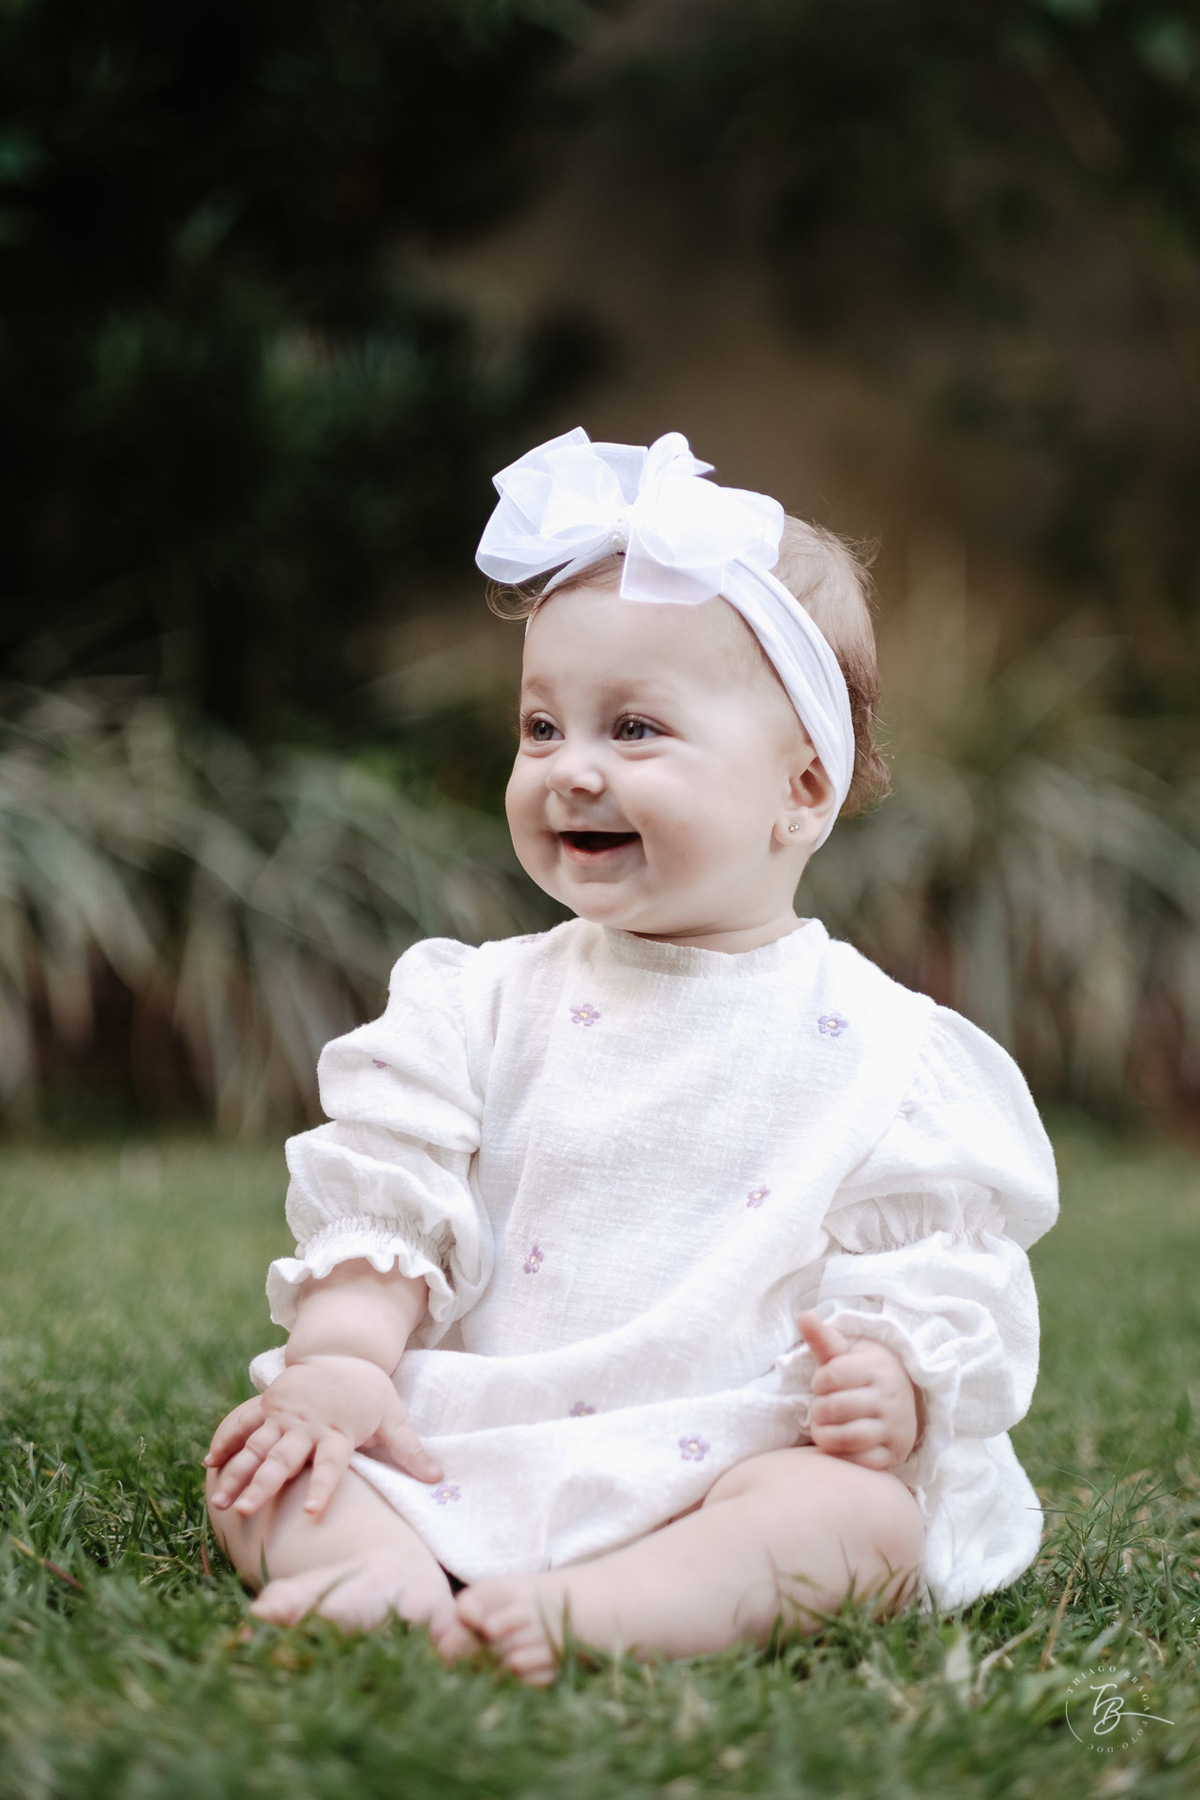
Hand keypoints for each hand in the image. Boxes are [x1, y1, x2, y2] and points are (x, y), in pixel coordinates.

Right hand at [204, 1354, 441, 1518]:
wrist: (344, 1350)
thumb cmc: (370, 1392)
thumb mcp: (393, 1417)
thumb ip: (410, 1450)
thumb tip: (438, 1478)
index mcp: (338, 1431)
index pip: (331, 1465)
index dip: (322, 1487)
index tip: (312, 1513)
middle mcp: (307, 1426)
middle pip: (284, 1459)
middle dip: (263, 1485)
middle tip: (244, 1511)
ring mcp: (284, 1416)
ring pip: (257, 1447)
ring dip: (238, 1473)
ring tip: (220, 1501)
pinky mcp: (268, 1407)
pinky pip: (243, 1424)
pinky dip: (226, 1441)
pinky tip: (209, 1463)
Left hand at [797, 1311, 919, 1470]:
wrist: (902, 1398)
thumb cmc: (863, 1372)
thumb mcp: (846, 1351)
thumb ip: (823, 1337)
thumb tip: (803, 1315)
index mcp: (877, 1367)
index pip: (830, 1377)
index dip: (818, 1382)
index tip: (822, 1383)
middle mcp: (890, 1397)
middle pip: (834, 1408)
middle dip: (819, 1409)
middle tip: (821, 1408)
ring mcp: (894, 1427)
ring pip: (848, 1438)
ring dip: (824, 1435)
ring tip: (823, 1427)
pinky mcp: (894, 1453)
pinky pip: (862, 1462)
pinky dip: (843, 1456)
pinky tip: (838, 1444)